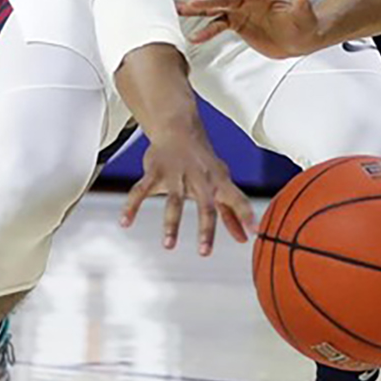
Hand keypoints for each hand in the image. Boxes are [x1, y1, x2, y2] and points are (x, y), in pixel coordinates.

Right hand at [121, 130, 252, 253]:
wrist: (179, 128)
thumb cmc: (204, 162)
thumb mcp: (222, 183)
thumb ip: (231, 211)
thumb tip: (245, 237)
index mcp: (219, 182)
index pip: (236, 199)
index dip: (245, 215)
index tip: (255, 232)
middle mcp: (200, 179)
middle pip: (205, 206)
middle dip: (206, 229)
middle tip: (205, 252)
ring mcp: (176, 175)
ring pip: (174, 201)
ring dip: (171, 224)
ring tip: (169, 245)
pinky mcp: (155, 173)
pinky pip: (140, 191)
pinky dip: (131, 207)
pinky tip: (125, 223)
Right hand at [178, 0, 325, 58]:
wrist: (299, 38)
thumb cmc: (303, 24)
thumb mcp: (304, 16)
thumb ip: (302, 5)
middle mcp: (248, 0)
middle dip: (208, 1)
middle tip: (190, 3)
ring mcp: (240, 11)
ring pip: (215, 9)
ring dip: (198, 11)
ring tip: (180, 12)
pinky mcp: (236, 24)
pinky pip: (217, 26)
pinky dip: (206, 31)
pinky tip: (194, 37)